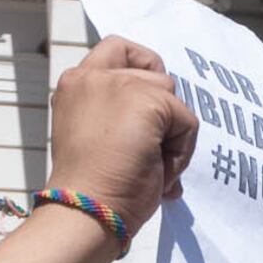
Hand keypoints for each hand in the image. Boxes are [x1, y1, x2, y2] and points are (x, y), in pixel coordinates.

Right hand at [46, 36, 197, 234]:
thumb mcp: (97, 137)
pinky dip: (181, 153)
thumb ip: (120, 114)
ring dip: (171, 136)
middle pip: (155, 74)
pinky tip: (158, 174)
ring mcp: (119, 84)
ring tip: (149, 167)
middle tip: (146, 150)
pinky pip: (187, 122)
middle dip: (161, 111)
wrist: (87, 212)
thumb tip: (167, 123)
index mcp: (76, 85)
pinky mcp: (147, 101)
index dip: (141, 69)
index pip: (118, 50)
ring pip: (172, 97)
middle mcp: (92, 76)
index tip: (148, 105)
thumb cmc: (92, 190)